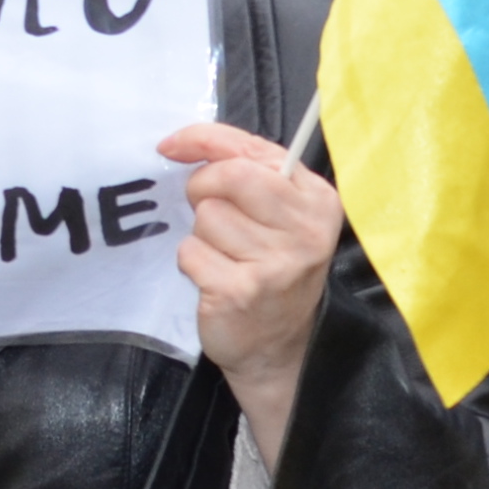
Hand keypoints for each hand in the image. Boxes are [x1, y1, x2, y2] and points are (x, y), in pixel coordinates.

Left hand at [161, 120, 339, 459]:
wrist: (278, 347)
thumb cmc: (272, 268)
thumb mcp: (278, 214)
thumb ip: (245, 169)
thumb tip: (180, 143)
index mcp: (317, 200)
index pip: (251, 150)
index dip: (203, 140)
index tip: (171, 145)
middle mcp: (305, 230)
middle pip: (229, 177)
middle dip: (202, 188)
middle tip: (208, 211)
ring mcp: (275, 264)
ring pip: (207, 217)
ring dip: (203, 235)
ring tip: (226, 256)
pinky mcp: (240, 292)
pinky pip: (191, 253)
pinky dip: (193, 263)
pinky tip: (217, 279)